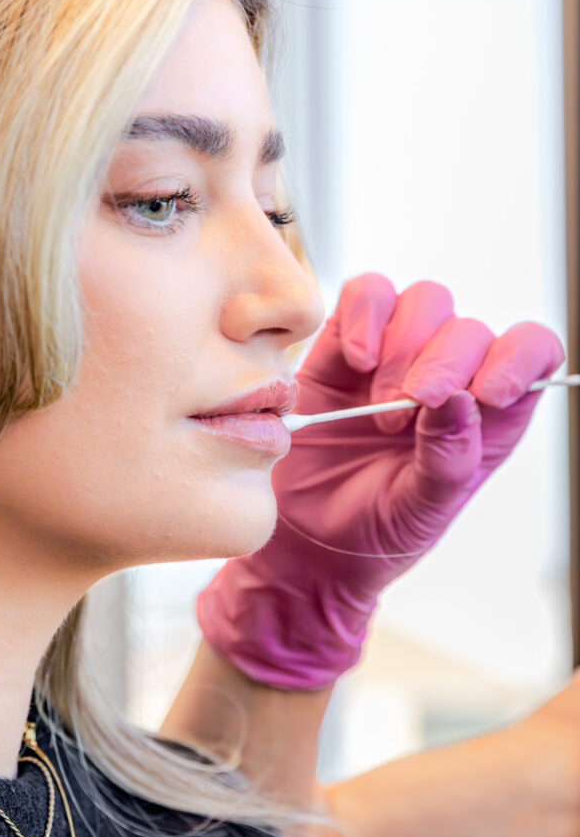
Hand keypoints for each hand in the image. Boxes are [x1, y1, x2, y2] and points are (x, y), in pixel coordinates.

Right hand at [196, 272, 564, 689]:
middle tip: (398, 416)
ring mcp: (393, 358)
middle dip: (440, 364)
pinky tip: (353, 360)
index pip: (530, 351)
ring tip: (375, 406)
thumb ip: (448, 458)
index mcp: (487, 416)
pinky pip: (365, 296)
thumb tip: (458, 398)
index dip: (517, 359)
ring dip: (402, 347)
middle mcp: (447, 378)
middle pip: (468, 326)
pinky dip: (362, 317)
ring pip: (424, 301)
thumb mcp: (424, 510)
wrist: (306, 540)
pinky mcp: (341, 347)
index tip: (485, 395)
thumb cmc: (376, 532)